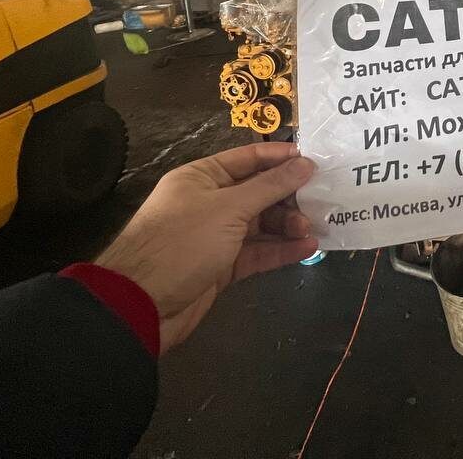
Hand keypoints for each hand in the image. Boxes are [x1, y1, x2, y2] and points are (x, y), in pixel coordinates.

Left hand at [97, 142, 317, 352]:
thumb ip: (270, 187)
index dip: (281, 158)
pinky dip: (280, 249)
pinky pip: (257, 251)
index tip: (316, 160)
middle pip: (258, 192)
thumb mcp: (229, 208)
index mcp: (202, 177)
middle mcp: (209, 202)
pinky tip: (307, 248)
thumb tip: (305, 163)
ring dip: (287, 225)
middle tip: (320, 201)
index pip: (248, 158)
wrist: (142, 304)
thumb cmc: (182, 242)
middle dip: (289, 197)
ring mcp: (216, 236)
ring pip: (261, 224)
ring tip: (312, 229)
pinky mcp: (222, 266)